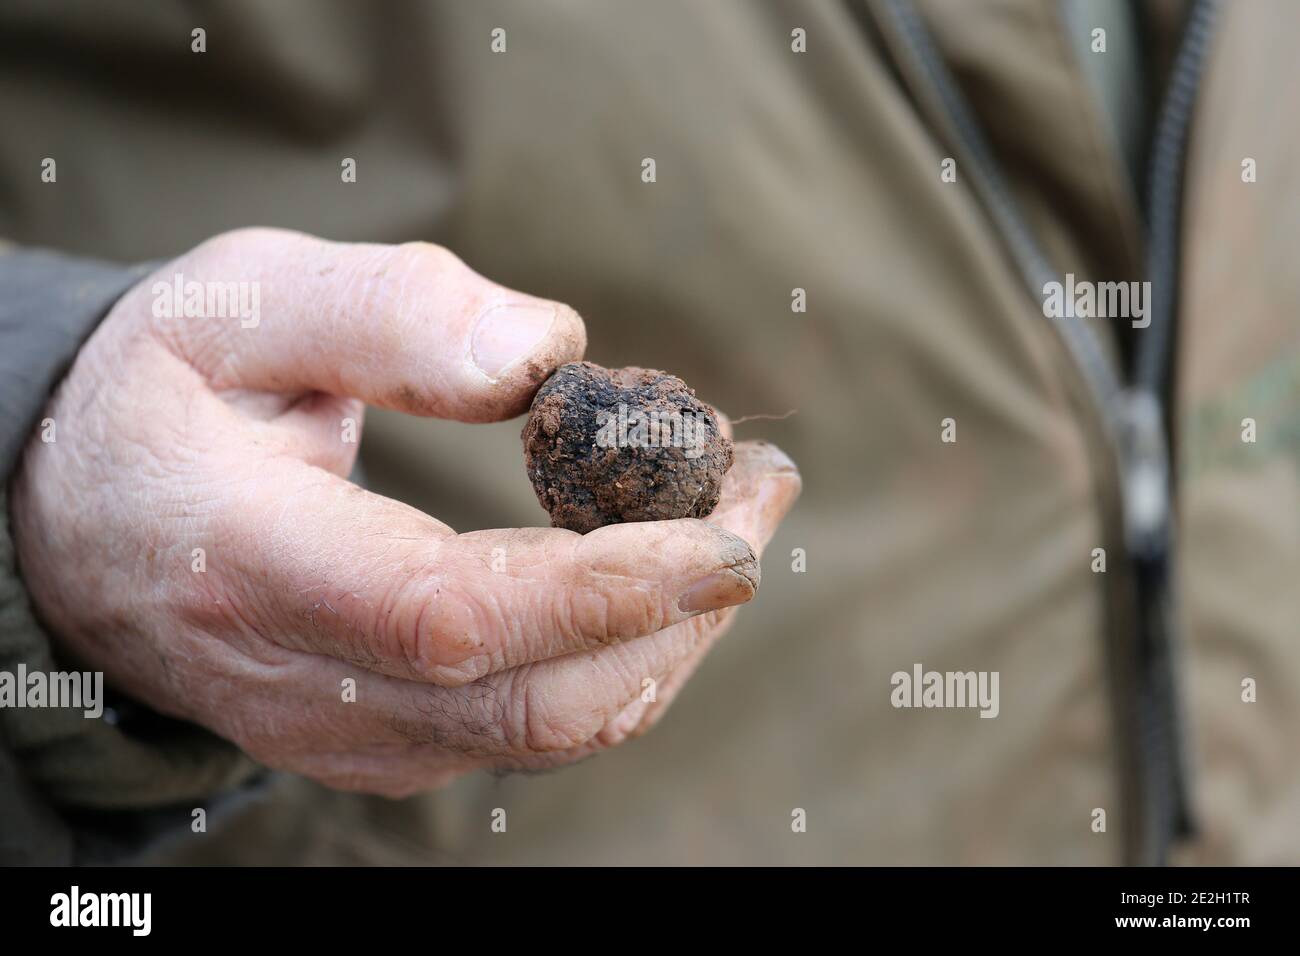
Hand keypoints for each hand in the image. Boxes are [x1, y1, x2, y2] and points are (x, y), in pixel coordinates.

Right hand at [12, 228, 799, 794]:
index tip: (727, 528)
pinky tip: (657, 576)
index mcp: (250, 564)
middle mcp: (303, 686)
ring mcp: (347, 736)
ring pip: (552, 732)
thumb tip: (550, 355)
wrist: (85, 523)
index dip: (607, 587)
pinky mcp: (386, 744)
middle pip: (534, 701)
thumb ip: (383, 313)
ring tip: (732, 518)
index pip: (454, 618)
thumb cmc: (163, 399)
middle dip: (680, 608)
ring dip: (672, 634)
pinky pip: (534, 729)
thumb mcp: (235, 305)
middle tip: (759, 490)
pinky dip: (622, 657)